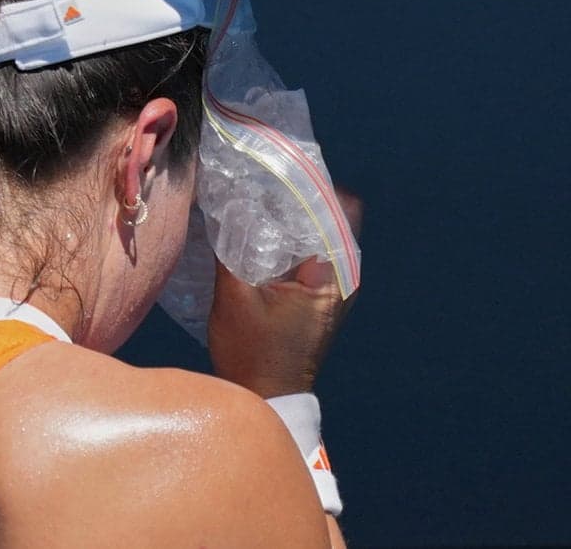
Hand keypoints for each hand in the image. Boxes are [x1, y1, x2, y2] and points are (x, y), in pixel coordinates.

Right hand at [207, 187, 362, 396]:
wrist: (267, 398)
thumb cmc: (252, 353)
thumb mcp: (234, 296)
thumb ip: (232, 247)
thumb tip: (227, 203)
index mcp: (332, 273)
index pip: (339, 207)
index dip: (312, 184)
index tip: (280, 171)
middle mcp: (344, 276)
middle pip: (331, 215)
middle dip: (299, 198)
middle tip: (262, 182)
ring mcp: (336, 289)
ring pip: (321, 234)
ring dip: (293, 220)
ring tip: (258, 204)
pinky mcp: (322, 298)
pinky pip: (313, 254)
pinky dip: (292, 241)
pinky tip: (261, 237)